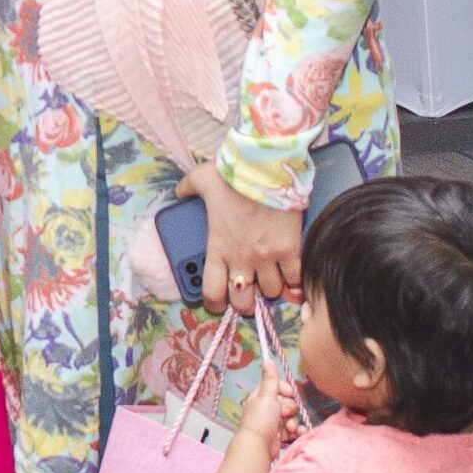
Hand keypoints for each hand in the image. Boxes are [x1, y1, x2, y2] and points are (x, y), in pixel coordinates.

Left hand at [177, 161, 304, 309]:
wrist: (266, 168)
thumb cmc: (234, 176)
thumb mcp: (202, 180)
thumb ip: (188, 188)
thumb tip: (178, 192)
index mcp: (218, 248)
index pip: (212, 292)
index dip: (214, 304)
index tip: (219, 303)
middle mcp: (241, 259)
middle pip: (243, 301)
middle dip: (245, 303)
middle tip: (248, 295)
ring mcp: (267, 257)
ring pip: (271, 292)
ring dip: (270, 288)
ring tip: (270, 278)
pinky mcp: (290, 250)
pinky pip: (294, 278)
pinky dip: (293, 279)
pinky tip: (290, 272)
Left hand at [237, 362, 295, 460]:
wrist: (259, 445)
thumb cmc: (261, 418)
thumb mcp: (266, 395)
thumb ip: (270, 379)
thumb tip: (267, 359)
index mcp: (261, 396)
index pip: (278, 387)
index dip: (286, 390)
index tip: (289, 393)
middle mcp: (266, 408)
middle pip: (287, 402)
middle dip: (290, 408)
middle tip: (285, 414)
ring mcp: (273, 422)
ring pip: (290, 416)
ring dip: (293, 421)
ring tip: (290, 427)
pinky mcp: (279, 435)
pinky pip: (292, 429)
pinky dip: (296, 431)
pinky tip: (297, 432)